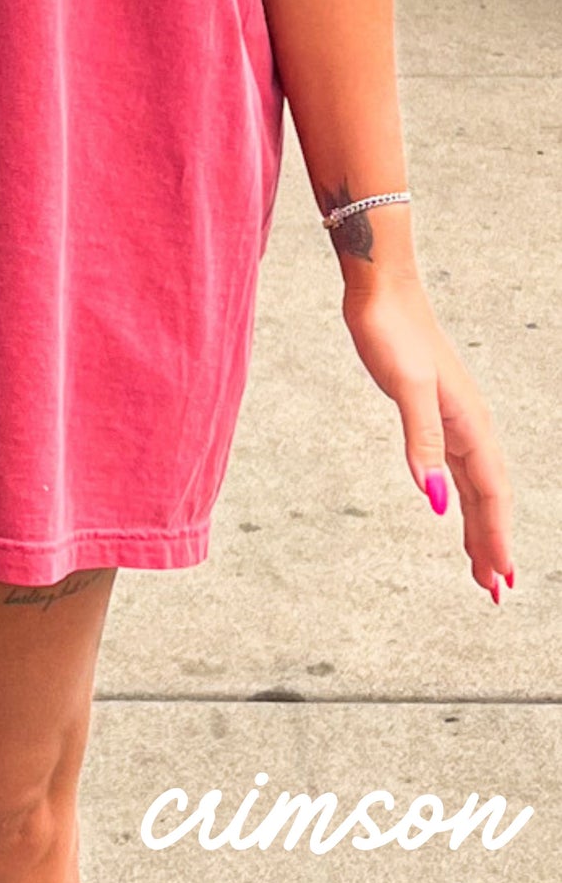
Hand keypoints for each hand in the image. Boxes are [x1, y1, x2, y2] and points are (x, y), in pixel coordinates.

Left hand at [343, 272, 513, 601]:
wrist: (381, 291)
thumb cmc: (391, 332)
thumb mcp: (405, 386)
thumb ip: (420, 441)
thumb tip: (433, 499)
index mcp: (469, 424)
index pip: (490, 495)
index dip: (496, 539)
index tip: (499, 580)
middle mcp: (470, 426)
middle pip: (489, 498)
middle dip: (494, 544)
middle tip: (496, 591)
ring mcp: (454, 420)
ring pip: (475, 486)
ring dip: (480, 525)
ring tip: (482, 565)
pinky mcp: (434, 412)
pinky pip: (456, 466)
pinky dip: (459, 495)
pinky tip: (451, 507)